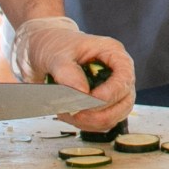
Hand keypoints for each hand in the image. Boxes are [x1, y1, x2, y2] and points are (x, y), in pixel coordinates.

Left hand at [11, 15, 135, 130]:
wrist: (43, 50)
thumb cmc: (55, 45)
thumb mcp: (56, 54)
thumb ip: (68, 73)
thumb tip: (82, 94)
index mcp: (113, 54)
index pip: (125, 77)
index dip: (111, 92)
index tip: (91, 99)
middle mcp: (116, 74)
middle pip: (125, 102)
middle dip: (100, 113)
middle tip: (75, 112)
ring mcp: (111, 92)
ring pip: (113, 117)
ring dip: (90, 121)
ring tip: (67, 111)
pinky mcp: (101, 106)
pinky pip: (99, 123)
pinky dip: (84, 124)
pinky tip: (68, 113)